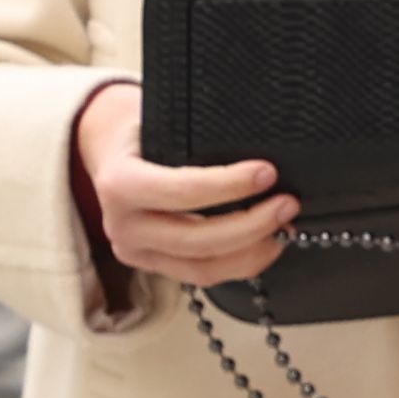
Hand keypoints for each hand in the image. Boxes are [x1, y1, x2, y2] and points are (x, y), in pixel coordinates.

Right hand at [76, 78, 292, 287]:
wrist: (111, 156)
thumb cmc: (141, 134)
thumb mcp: (159, 123)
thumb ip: (195, 140)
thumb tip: (260, 153)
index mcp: (120, 184)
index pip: (182, 191)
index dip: (229, 185)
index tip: (267, 172)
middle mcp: (122, 225)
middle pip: (197, 240)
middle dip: (252, 225)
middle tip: (287, 203)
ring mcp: (137, 252)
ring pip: (204, 268)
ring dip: (253, 250)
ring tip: (284, 226)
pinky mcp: (154, 267)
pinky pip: (203, 274)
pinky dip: (241, 262)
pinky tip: (266, 243)